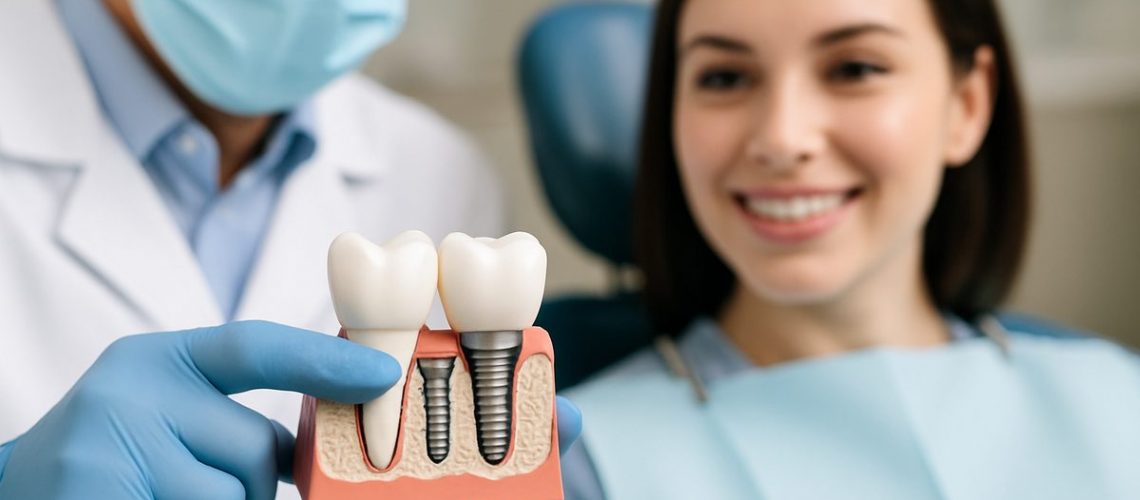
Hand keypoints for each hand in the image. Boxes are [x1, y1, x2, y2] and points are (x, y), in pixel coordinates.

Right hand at [0, 321, 582, 499]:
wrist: (17, 487)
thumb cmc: (113, 451)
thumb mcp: (165, 408)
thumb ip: (229, 413)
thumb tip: (331, 428)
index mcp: (156, 357)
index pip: (255, 347)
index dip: (325, 362)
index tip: (384, 376)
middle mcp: (130, 391)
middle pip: (254, 449)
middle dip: (258, 482)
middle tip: (218, 482)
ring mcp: (108, 448)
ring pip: (231, 496)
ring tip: (170, 489)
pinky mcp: (98, 494)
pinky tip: (156, 498)